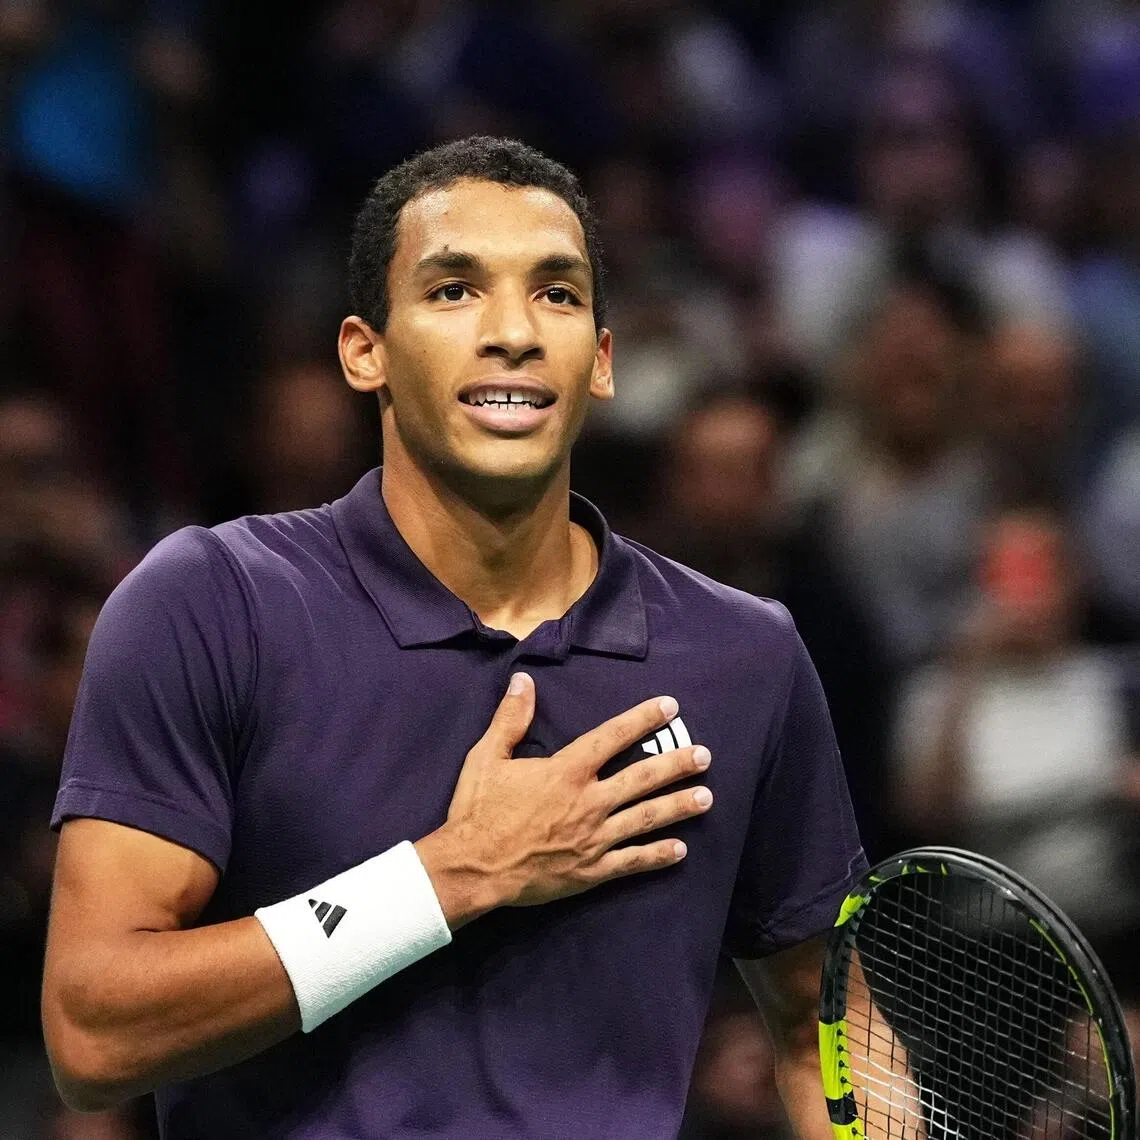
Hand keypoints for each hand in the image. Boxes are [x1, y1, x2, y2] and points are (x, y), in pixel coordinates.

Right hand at [416, 673, 711, 920]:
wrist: (472, 869)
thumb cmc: (477, 811)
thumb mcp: (487, 758)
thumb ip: (511, 719)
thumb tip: (523, 680)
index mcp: (565, 772)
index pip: (612, 737)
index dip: (642, 719)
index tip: (669, 706)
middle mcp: (587, 802)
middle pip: (642, 778)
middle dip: (676, 764)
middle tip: (704, 755)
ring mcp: (593, 838)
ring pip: (645, 818)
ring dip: (678, 806)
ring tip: (707, 797)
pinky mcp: (590, 870)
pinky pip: (631, 862)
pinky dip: (657, 855)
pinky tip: (680, 850)